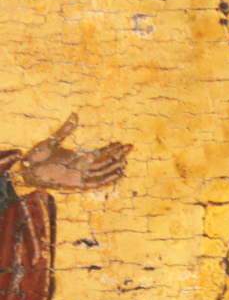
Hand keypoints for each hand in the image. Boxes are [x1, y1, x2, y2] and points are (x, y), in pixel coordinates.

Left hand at [15, 115, 131, 191]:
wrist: (26, 170)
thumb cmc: (37, 156)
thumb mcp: (53, 140)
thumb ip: (65, 130)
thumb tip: (75, 115)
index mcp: (77, 157)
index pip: (99, 153)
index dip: (111, 148)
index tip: (121, 143)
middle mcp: (81, 167)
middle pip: (105, 161)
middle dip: (118, 154)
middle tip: (131, 147)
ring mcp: (79, 176)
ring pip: (103, 170)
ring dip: (115, 164)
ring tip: (127, 158)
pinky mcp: (75, 184)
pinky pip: (96, 182)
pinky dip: (108, 179)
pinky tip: (118, 175)